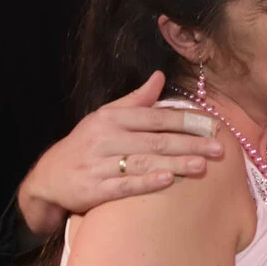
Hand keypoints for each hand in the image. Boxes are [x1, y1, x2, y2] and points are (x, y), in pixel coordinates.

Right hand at [18, 71, 223, 234]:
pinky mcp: (94, 189)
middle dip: (190, 143)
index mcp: (112, 118)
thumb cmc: (85, 145)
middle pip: (155, 140)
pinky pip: (124, 185)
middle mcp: (106, 138)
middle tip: (218, 149)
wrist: (48, 177)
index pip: (156, 117)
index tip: (213, 127)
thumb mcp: (105, 117)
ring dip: (175, 163)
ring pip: (144, 162)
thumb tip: (159, 76)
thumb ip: (136, 100)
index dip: (186, 122)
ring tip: (202, 165)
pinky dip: (146, 183)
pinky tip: (167, 181)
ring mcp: (99, 164)